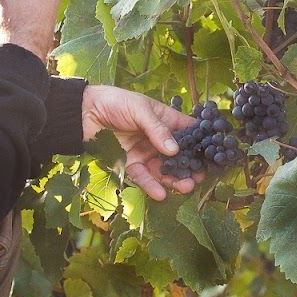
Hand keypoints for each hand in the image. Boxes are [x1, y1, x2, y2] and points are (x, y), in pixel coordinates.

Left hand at [80, 85, 200, 200]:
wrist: (84, 112)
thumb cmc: (115, 102)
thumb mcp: (140, 109)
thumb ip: (157, 129)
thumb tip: (174, 150)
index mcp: (164, 119)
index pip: (187, 131)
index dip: (200, 142)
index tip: (212, 155)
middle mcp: (157, 138)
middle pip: (178, 155)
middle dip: (189, 167)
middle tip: (200, 177)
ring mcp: (144, 152)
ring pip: (163, 169)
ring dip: (174, 179)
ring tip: (186, 187)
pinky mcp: (129, 164)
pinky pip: (142, 177)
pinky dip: (151, 185)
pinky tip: (161, 193)